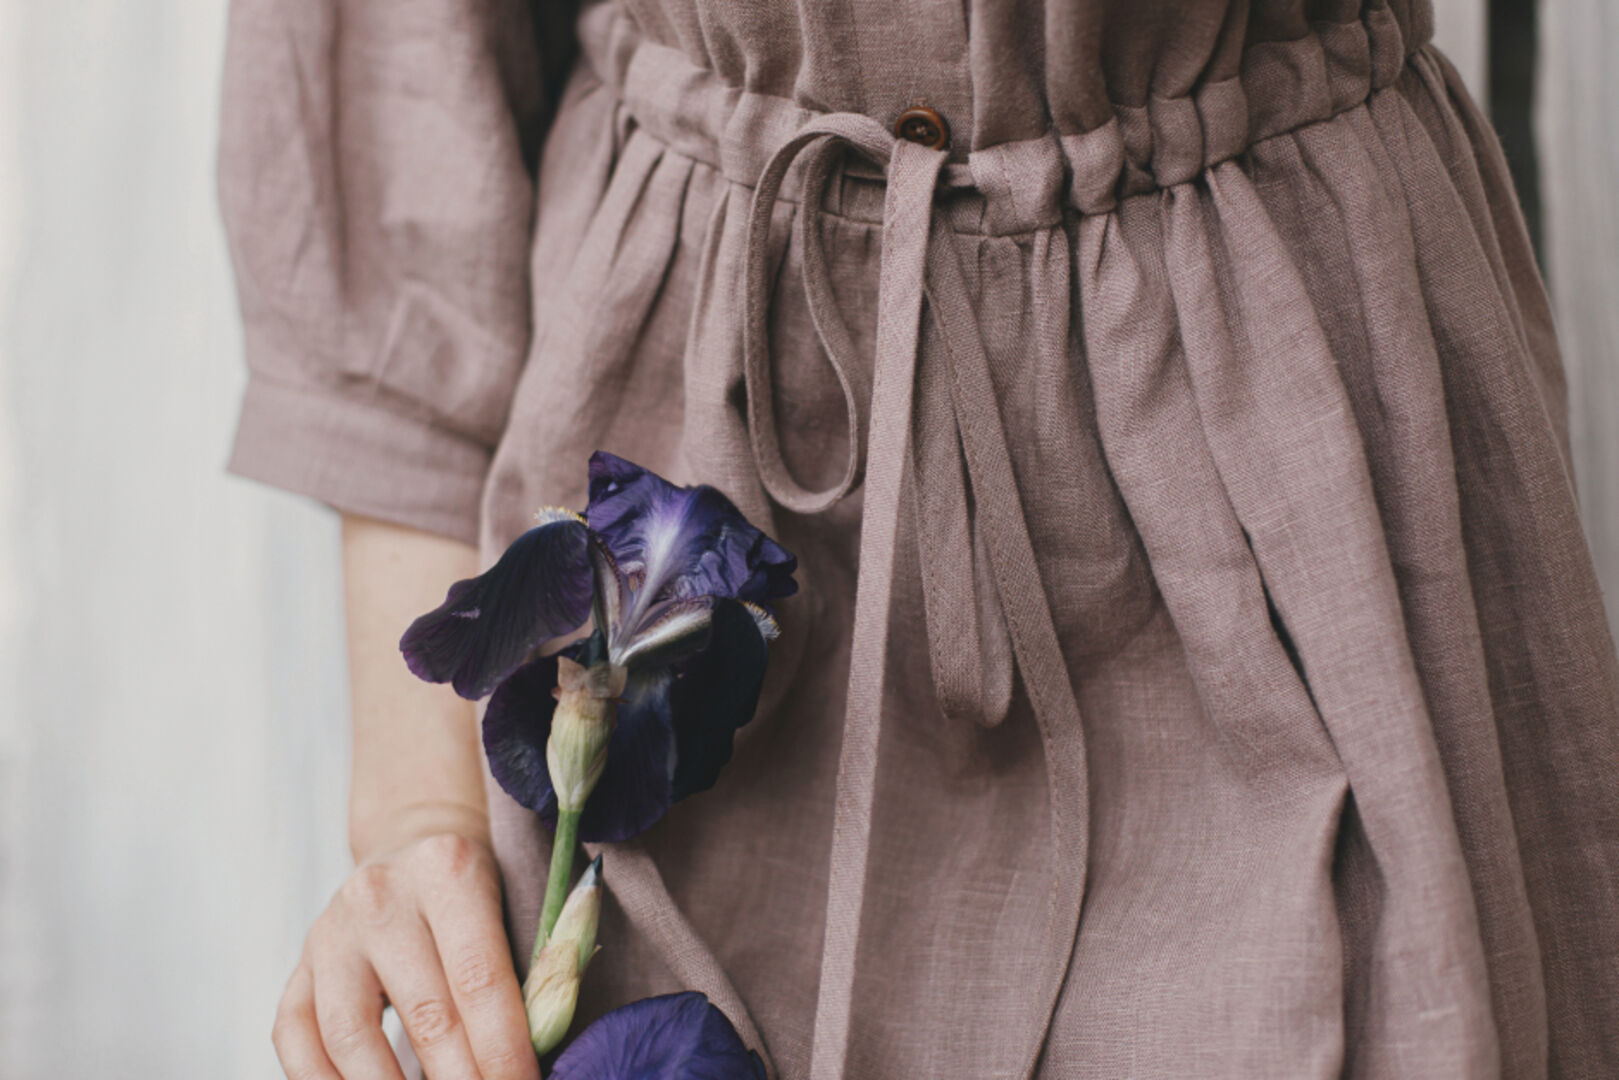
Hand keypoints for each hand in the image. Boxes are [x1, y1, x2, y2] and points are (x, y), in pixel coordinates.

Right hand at [272, 825, 539, 1079]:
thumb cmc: (474, 891)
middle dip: (460, 1079)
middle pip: (426, 1014)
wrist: (411, 845)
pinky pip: (295, 1037)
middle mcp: (381, 897)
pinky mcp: (298, 965)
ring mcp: (330, 932)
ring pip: (350, 1036)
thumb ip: (520, 975)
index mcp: (447, 872)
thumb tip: (520, 1065)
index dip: (502, 1049)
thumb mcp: (507, 906)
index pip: (480, 979)